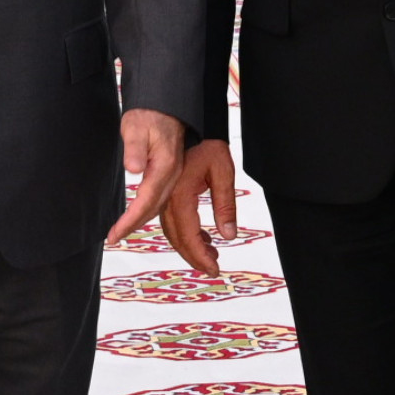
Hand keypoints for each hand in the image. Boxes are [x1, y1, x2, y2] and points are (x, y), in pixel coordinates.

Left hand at [108, 109, 189, 251]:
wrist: (167, 107)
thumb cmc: (150, 115)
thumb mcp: (136, 126)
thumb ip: (135, 147)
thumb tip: (133, 167)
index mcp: (165, 165)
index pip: (146, 200)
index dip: (130, 220)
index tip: (115, 234)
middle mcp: (172, 174)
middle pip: (153, 208)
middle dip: (133, 225)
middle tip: (113, 237)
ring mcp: (173, 175)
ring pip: (158, 206)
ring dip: (140, 221)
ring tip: (121, 232)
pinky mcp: (169, 174)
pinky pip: (160, 198)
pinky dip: (148, 211)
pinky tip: (138, 216)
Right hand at [159, 138, 240, 276]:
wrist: (186, 125)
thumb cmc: (206, 144)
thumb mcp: (223, 172)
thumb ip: (225, 204)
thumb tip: (229, 234)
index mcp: (181, 195)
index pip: (189, 235)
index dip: (200, 256)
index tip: (214, 269)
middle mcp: (168, 200)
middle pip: (177, 238)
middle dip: (195, 257)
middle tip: (212, 268)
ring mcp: (165, 198)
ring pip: (173, 232)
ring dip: (191, 247)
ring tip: (211, 255)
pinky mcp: (167, 195)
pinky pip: (173, 221)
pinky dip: (187, 234)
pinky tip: (204, 238)